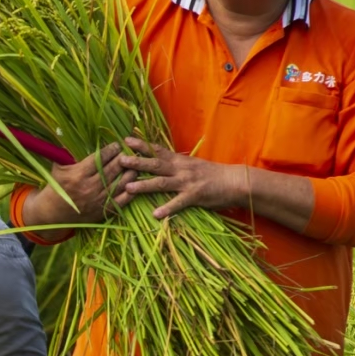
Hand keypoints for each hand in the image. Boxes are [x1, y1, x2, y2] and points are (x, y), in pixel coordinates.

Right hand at [21, 141, 150, 227]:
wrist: (54, 214)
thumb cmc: (57, 188)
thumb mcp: (58, 168)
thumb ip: (67, 152)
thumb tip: (69, 132)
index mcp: (78, 175)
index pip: (100, 159)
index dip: (111, 150)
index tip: (117, 145)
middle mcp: (90, 187)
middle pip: (113, 169)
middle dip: (123, 158)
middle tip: (129, 151)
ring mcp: (99, 200)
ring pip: (121, 183)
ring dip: (130, 172)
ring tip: (135, 164)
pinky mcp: (104, 210)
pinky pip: (122, 200)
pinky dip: (131, 190)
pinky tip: (135, 182)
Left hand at [125, 143, 250, 219]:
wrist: (235, 181)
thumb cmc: (213, 175)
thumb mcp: (192, 165)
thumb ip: (176, 165)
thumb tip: (159, 164)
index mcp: (180, 160)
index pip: (157, 150)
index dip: (141, 145)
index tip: (125, 140)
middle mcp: (181, 169)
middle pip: (155, 164)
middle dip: (136, 162)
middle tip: (119, 160)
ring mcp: (187, 182)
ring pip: (162, 183)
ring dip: (144, 185)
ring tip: (128, 188)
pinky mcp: (195, 196)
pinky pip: (178, 203)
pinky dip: (167, 209)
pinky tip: (155, 215)